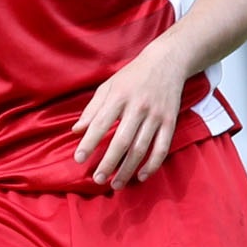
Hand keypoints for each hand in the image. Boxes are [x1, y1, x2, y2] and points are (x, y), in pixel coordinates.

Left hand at [75, 40, 189, 188]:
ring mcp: (156, 115)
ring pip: (141, 148)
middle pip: (122, 141)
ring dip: (128, 169)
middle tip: (98, 179)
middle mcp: (138, 107)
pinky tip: (141, 176)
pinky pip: (162, 148)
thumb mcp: (108, 86)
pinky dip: (152, 165)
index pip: (101, 123)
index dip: (89, 142)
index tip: (79, 159)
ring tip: (116, 184)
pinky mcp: (170, 122)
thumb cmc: (132, 76)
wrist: (167, 62)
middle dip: (109, 162)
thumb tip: (76, 131)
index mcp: (119, 96)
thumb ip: (92, 109)